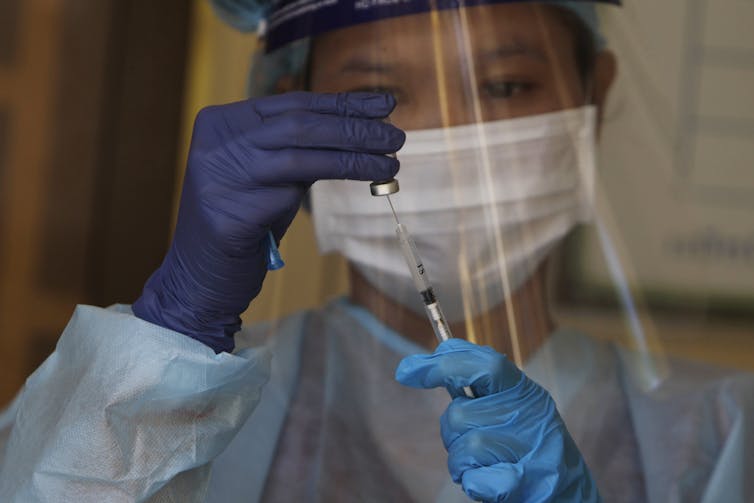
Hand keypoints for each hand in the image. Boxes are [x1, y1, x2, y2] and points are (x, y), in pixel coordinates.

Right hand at [134, 92, 403, 351]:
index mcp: (221, 123)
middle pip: (299, 124)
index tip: (384, 105)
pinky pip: (292, 192)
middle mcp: (217, 144)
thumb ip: (299, 148)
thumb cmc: (244, 224)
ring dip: (354, 155)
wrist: (202, 278)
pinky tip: (367, 181)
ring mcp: (220, 175)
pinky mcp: (231, 212)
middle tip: (396, 135)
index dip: (342, 104)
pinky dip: (334, 182)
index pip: (293, 104)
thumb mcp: (268, 174)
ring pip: (301, 153)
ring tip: (390, 161)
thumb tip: (359, 126)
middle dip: (353, 127)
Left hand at [396, 339, 599, 502]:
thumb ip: (476, 378)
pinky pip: (478, 480)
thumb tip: (428, 357)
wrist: (567, 492)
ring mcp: (530, 449)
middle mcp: (530, 415)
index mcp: (525, 391)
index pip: (485, 364)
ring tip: (483, 464)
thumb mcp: (509, 403)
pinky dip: (475, 483)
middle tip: (467, 441)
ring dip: (462, 461)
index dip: (444, 364)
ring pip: (465, 447)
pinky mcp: (526, 483)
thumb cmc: (526, 443)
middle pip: (460, 413)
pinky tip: (488, 481)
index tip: (407, 371)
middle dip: (452, 432)